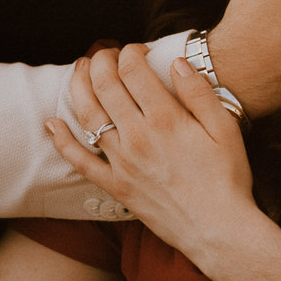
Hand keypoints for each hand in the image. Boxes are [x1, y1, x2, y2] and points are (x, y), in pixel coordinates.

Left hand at [49, 45, 258, 263]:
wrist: (218, 230)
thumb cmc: (228, 178)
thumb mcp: (226, 128)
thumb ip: (199, 92)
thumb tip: (176, 62)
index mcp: (166, 118)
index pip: (134, 70)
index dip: (131, 52)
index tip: (137, 50)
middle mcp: (138, 137)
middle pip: (106, 86)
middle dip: (101, 61)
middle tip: (106, 53)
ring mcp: (123, 162)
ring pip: (88, 115)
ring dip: (79, 86)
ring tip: (80, 69)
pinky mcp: (116, 186)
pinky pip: (81, 161)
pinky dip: (62, 141)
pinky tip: (52, 123)